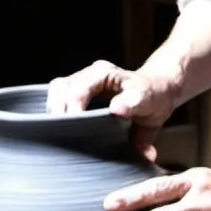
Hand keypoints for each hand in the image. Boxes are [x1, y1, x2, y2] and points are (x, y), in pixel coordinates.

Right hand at [46, 60, 177, 161]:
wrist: (157, 90)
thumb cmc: (153, 97)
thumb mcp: (149, 101)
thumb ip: (136, 106)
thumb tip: (117, 111)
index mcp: (105, 74)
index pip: (78, 91)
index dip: (72, 112)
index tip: (75, 130)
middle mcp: (90, 74)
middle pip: (61, 89)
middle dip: (59, 113)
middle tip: (64, 136)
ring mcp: (82, 80)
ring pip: (56, 91)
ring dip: (54, 112)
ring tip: (59, 133)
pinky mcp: (76, 90)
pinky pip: (57, 96)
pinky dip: (55, 111)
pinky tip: (60, 127)